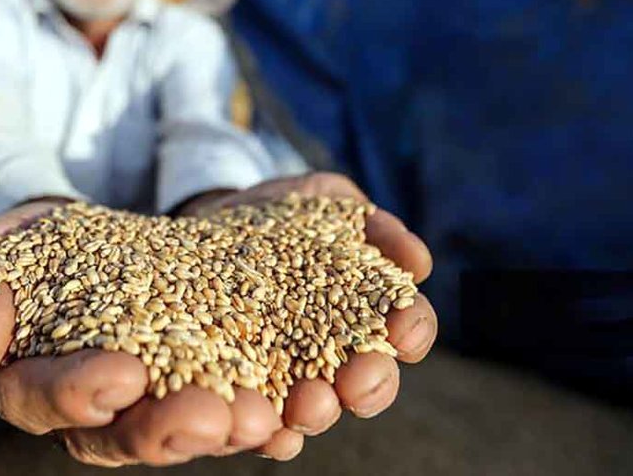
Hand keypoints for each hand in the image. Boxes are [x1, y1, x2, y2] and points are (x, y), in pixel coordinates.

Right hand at [0, 201, 282, 465]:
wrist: (97, 238)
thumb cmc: (31, 250)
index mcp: (35, 385)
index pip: (48, 402)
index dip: (82, 393)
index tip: (124, 373)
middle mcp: (102, 413)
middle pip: (134, 438)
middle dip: (179, 428)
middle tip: (219, 414)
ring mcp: (164, 404)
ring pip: (203, 432)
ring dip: (246, 426)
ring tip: (283, 412)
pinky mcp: (219, 382)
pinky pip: (254, 408)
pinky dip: (290, 405)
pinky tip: (320, 397)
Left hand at [177, 172, 437, 458]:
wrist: (215, 220)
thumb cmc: (285, 214)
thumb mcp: (327, 201)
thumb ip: (375, 227)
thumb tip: (417, 262)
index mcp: (370, 312)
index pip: (405, 328)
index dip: (411, 331)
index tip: (403, 331)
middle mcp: (339, 354)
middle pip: (369, 382)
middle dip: (369, 385)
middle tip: (356, 382)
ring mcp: (292, 375)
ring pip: (317, 409)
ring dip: (318, 413)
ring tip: (307, 406)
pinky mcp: (245, 387)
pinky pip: (261, 421)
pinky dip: (268, 432)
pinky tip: (267, 429)